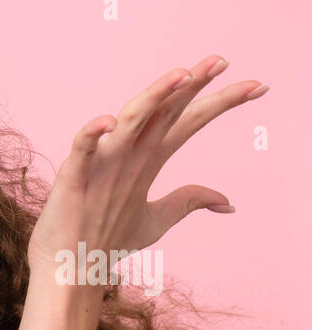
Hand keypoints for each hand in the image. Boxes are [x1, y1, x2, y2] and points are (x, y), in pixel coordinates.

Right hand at [27, 55, 267, 285]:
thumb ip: (188, 202)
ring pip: (130, 120)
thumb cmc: (104, 242)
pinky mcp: (75, 178)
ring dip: (154, 96)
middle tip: (221, 60)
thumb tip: (229, 202)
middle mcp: (129, 155)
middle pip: (166, 112)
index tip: (258, 87)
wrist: (70, 269)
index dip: (222, 103)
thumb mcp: (155, 221)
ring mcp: (103, 164)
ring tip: (182, 74)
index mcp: (147, 161)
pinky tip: (109, 122)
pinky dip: (93, 135)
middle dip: (193, 85)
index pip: (190, 122)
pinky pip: (84, 150)